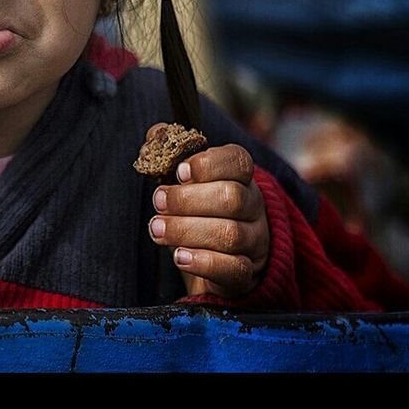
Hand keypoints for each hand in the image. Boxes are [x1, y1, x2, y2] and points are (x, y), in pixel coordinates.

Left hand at [148, 144, 269, 297]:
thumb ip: (169, 152)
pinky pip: (234, 268)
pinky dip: (204, 262)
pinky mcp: (247, 272)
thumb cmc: (197, 209)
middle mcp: (253, 206)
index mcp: (240, 176)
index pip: (238, 161)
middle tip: (158, 202)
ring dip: (186, 230)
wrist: (218, 258)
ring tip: (157, 229)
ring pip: (230, 234)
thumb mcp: (183, 179)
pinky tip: (179, 256)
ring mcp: (254, 241)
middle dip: (187, 200)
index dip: (208, 164)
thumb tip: (155, 136)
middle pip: (231, 198)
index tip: (179, 172)